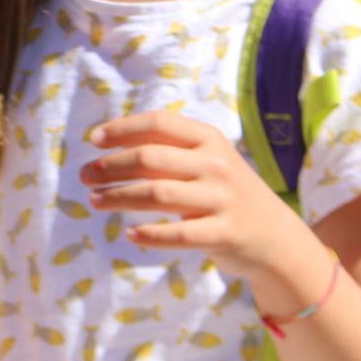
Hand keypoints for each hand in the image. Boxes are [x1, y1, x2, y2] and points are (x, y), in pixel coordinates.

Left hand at [80, 110, 310, 280]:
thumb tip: (108, 145)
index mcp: (210, 140)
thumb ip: (168, 152)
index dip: (122, 128)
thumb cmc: (225, 195)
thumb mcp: (206, 164)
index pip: (159, 123)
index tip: (93, 139)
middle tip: (84, 177)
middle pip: (150, 159)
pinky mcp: (225, 233)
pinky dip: (149, 235)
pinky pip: (179, 234)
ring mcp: (223, 199)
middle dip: (110, 166)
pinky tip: (130, 234)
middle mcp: (217, 165)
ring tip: (94, 200)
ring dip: (118, 197)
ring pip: (157, 194)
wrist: (276, 237)